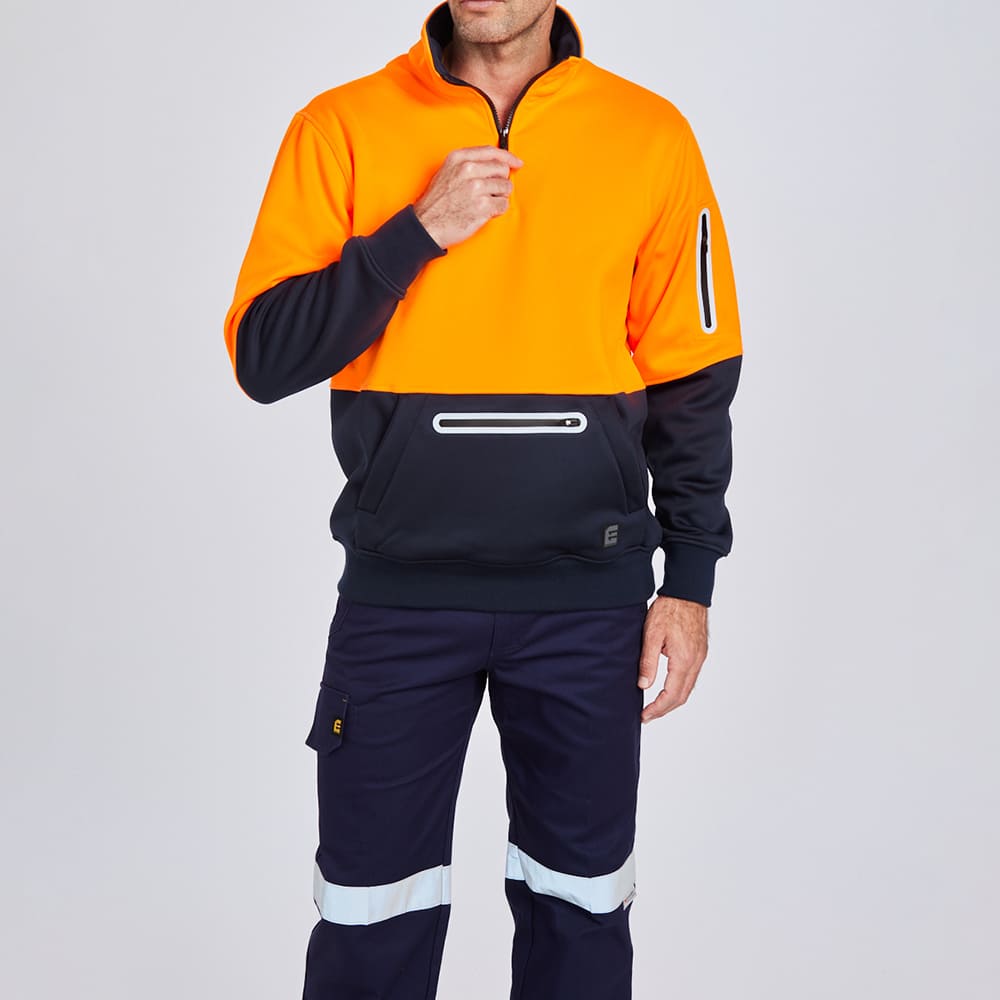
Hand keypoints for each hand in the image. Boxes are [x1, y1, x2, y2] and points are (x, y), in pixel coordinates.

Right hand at [413, 146, 523, 249]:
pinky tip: (484, 212)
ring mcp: (476, 188)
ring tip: (484, 203)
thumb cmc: (437, 202)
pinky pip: (503, 205)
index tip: (517, 162)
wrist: (426, 225)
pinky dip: (497, 210)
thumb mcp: (447, 172)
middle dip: (500, 181)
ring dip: (499, 197)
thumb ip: (469, 163)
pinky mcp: (482, 207)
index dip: (508, 157)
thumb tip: (495, 162)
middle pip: (502, 170)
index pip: (492, 152)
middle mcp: (468, 170)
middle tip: (490, 191)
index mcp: (459, 158)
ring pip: (506, 188)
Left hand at [637, 596, 708, 722]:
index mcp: (683, 660)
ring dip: (672, 700)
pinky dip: (679, 688)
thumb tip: (643, 685)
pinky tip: (668, 688)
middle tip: (648, 716)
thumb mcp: (651, 634)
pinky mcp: (700, 652)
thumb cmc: (669, 610)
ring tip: (656, 706)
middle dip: (665, 709)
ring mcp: (700, 657)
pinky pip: (691, 677)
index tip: (645, 715)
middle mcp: (695, 662)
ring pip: (688, 688)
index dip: (658, 709)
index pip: (672, 695)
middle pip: (682, 696)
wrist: (687, 592)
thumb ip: (647, 662)